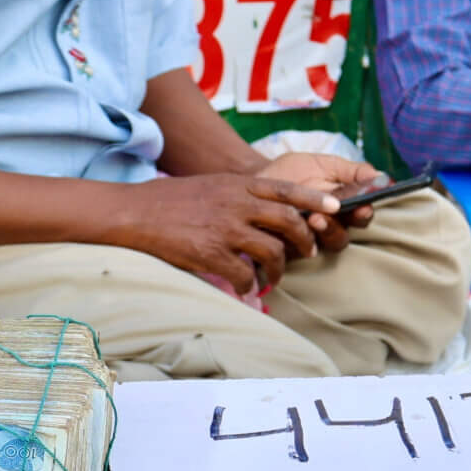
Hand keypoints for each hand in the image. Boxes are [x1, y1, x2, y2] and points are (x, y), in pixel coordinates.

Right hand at [106, 173, 338, 292]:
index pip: (286, 188)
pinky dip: (250, 284)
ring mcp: (224, 229)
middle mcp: (236, 204)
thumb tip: (263, 211)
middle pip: (288, 221)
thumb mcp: (210, 186)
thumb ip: (238, 195)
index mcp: (237, 185)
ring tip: (274, 276)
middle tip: (309, 252)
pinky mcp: (210, 253)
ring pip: (272, 251)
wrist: (135, 213)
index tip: (336, 208)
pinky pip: (245, 274)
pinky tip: (245, 286)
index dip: (314, 199)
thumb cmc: (171, 200)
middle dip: (306, 240)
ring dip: (279, 268)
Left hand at [257, 152, 387, 248]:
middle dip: (340, 226)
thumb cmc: (291, 172)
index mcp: (341, 207)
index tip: (363, 206)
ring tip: (314, 218)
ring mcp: (307, 239)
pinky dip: (296, 239)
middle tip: (332, 213)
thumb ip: (350, 170)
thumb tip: (379, 175)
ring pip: (322, 246)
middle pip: (343, 237)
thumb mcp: (321, 164)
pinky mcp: (286, 247)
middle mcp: (327, 227)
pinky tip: (293, 225)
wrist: (255, 179)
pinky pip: (295, 251)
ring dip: (322, 232)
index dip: (364, 214)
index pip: (361, 217)